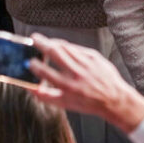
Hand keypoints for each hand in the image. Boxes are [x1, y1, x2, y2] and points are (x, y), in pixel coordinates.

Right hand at [28, 34, 143, 132]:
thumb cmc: (88, 103)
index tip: (29, 61)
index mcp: (67, 87)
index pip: (45, 72)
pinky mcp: (94, 56)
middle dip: (42, 44)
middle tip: (33, 38)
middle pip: (55, 53)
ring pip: (66, 47)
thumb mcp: (65, 104)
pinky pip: (77, 48)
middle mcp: (76, 73)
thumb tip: (29, 88)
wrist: (114, 99)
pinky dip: (67, 46)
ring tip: (45, 40)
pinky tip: (61, 45)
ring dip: (53, 42)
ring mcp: (86, 63)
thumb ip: (45, 96)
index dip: (35, 65)